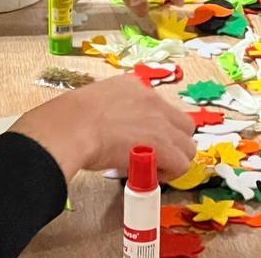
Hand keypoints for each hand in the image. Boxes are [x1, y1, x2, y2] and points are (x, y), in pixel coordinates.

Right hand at [10, 74, 194, 181]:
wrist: (73, 126)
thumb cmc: (73, 119)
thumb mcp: (96, 101)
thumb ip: (113, 108)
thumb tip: (113, 127)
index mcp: (136, 85)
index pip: (162, 107)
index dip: (157, 128)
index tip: (144, 140)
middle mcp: (153, 99)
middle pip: (183, 125)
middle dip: (173, 142)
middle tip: (154, 156)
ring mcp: (161, 122)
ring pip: (187, 146)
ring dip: (174, 159)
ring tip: (153, 168)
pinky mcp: (163, 145)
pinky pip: (181, 163)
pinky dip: (170, 172)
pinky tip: (151, 175)